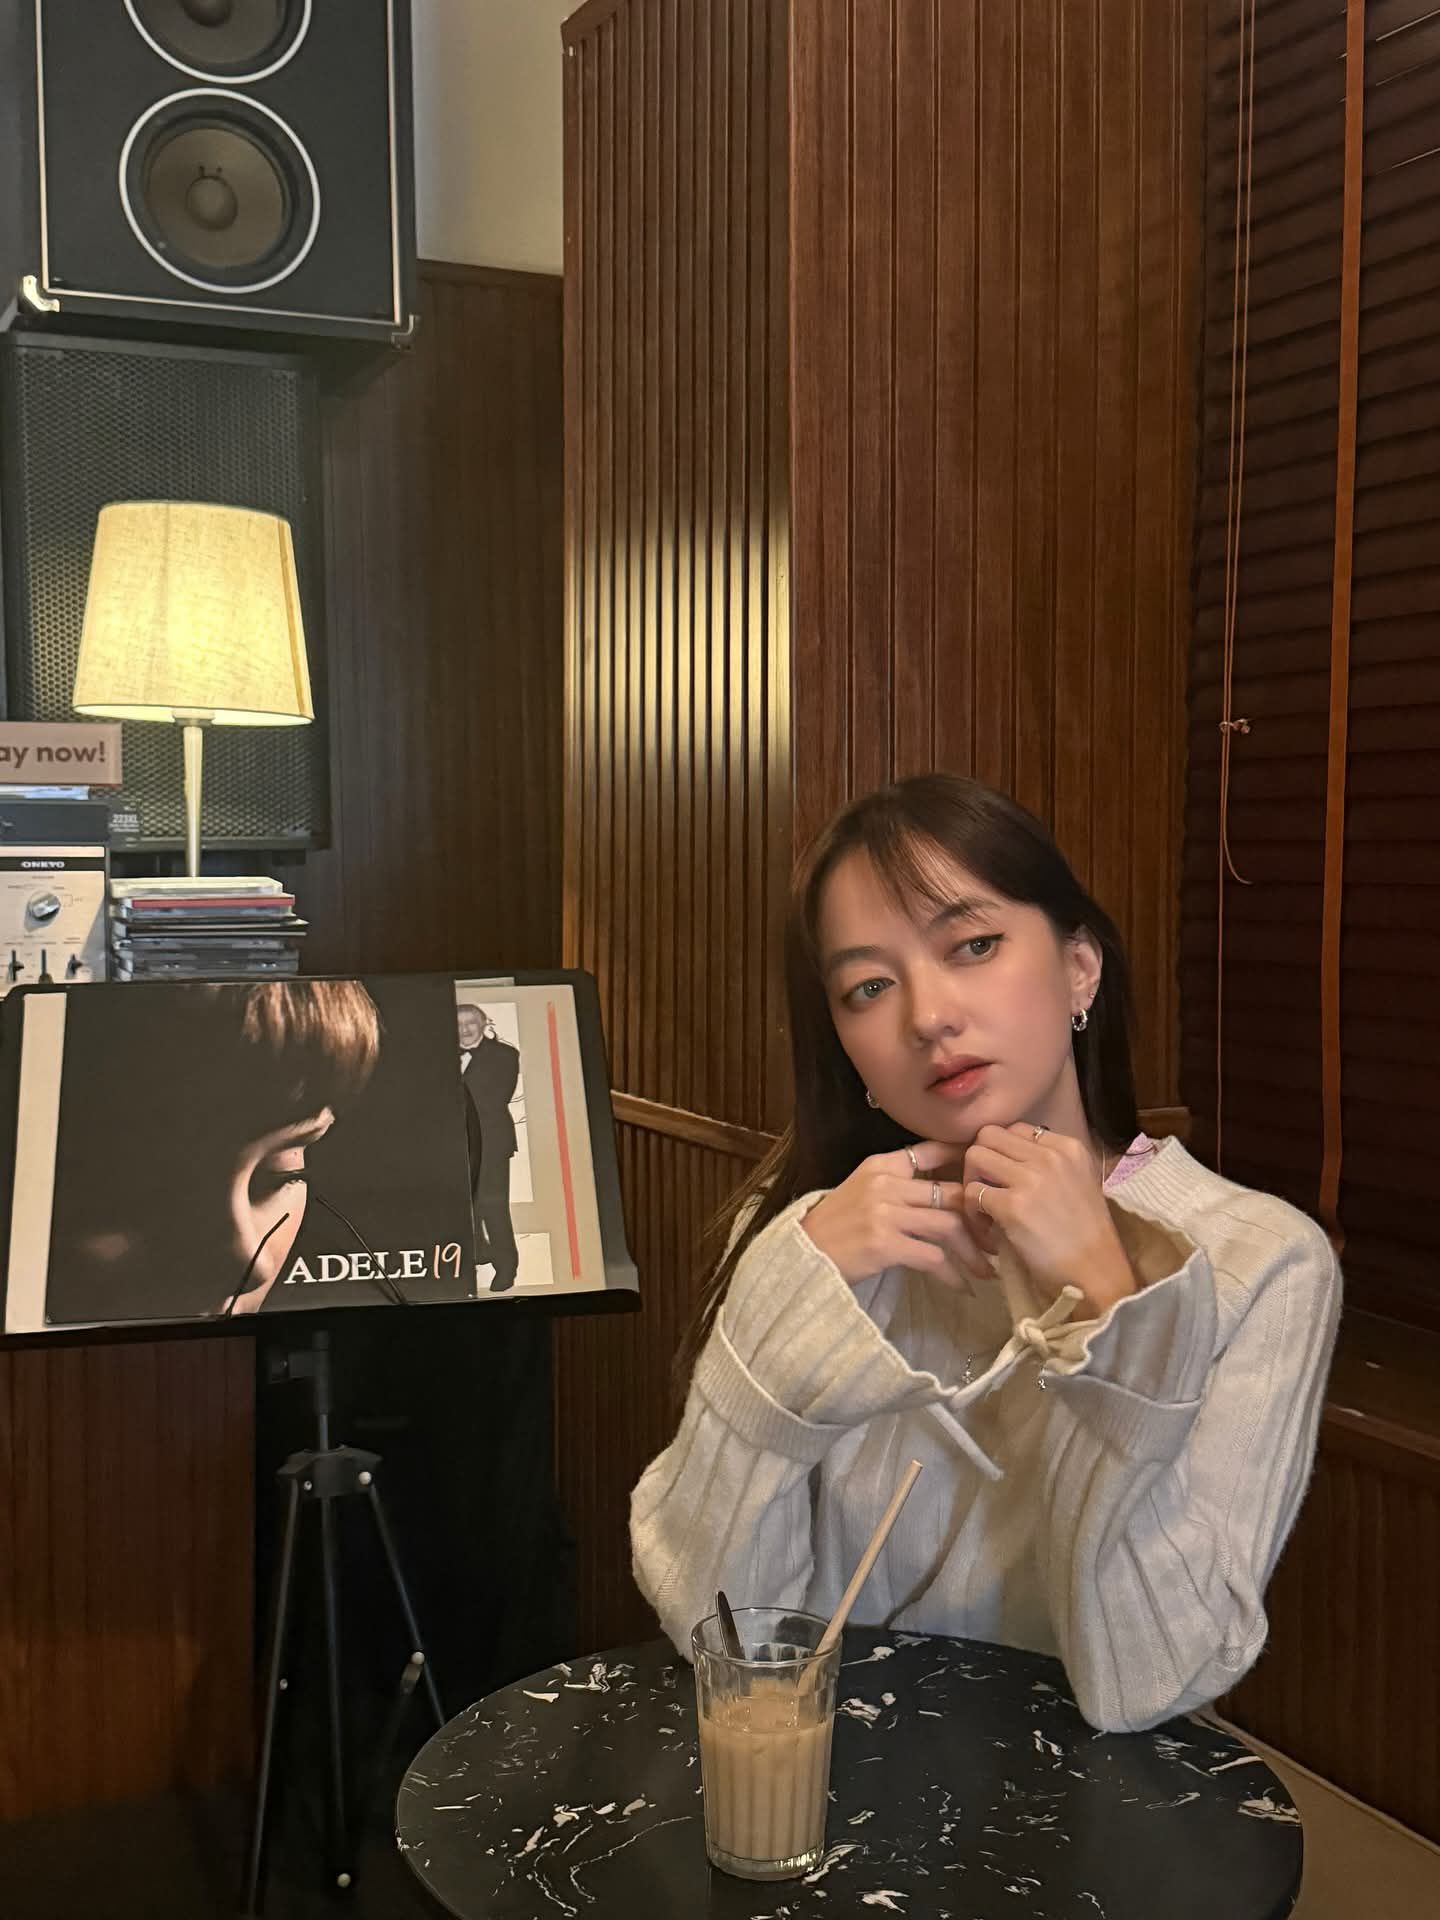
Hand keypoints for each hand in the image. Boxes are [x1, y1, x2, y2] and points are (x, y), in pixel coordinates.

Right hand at [802, 1141, 990, 1289]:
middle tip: (997, 1240)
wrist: (801, 1255)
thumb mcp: (862, 1191)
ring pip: (949, 1225)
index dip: (967, 1162)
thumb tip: (945, 1193)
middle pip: (952, 1193)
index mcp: (882, 1165)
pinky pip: (934, 1257)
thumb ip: (897, 1186)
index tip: (992, 1179)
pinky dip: (953, 1275)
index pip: (934, 1151)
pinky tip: (962, 1288)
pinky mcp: (885, 1243)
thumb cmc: (834, 1228)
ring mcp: (885, 1212)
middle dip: (981, 1219)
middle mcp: (886, 1183)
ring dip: (973, 1252)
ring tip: (987, 1271)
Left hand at [963, 1124, 1136, 1313]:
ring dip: (971, 1183)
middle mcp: (1050, 1155)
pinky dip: (972, 1213)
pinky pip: (971, 1192)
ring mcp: (1031, 1178)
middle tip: (984, 1191)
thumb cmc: (1086, 1235)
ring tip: (983, 1211)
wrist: (1097, 1273)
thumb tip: (1005, 1157)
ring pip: (974, 1157)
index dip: (1002, 1152)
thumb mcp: (1078, 1183)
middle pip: (988, 1135)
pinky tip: (987, 1231)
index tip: (1005, 1179)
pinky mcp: (1013, 1205)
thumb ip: (1046, 1164)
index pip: (1015, 1129)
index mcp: (1068, 1147)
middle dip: (979, 1162)